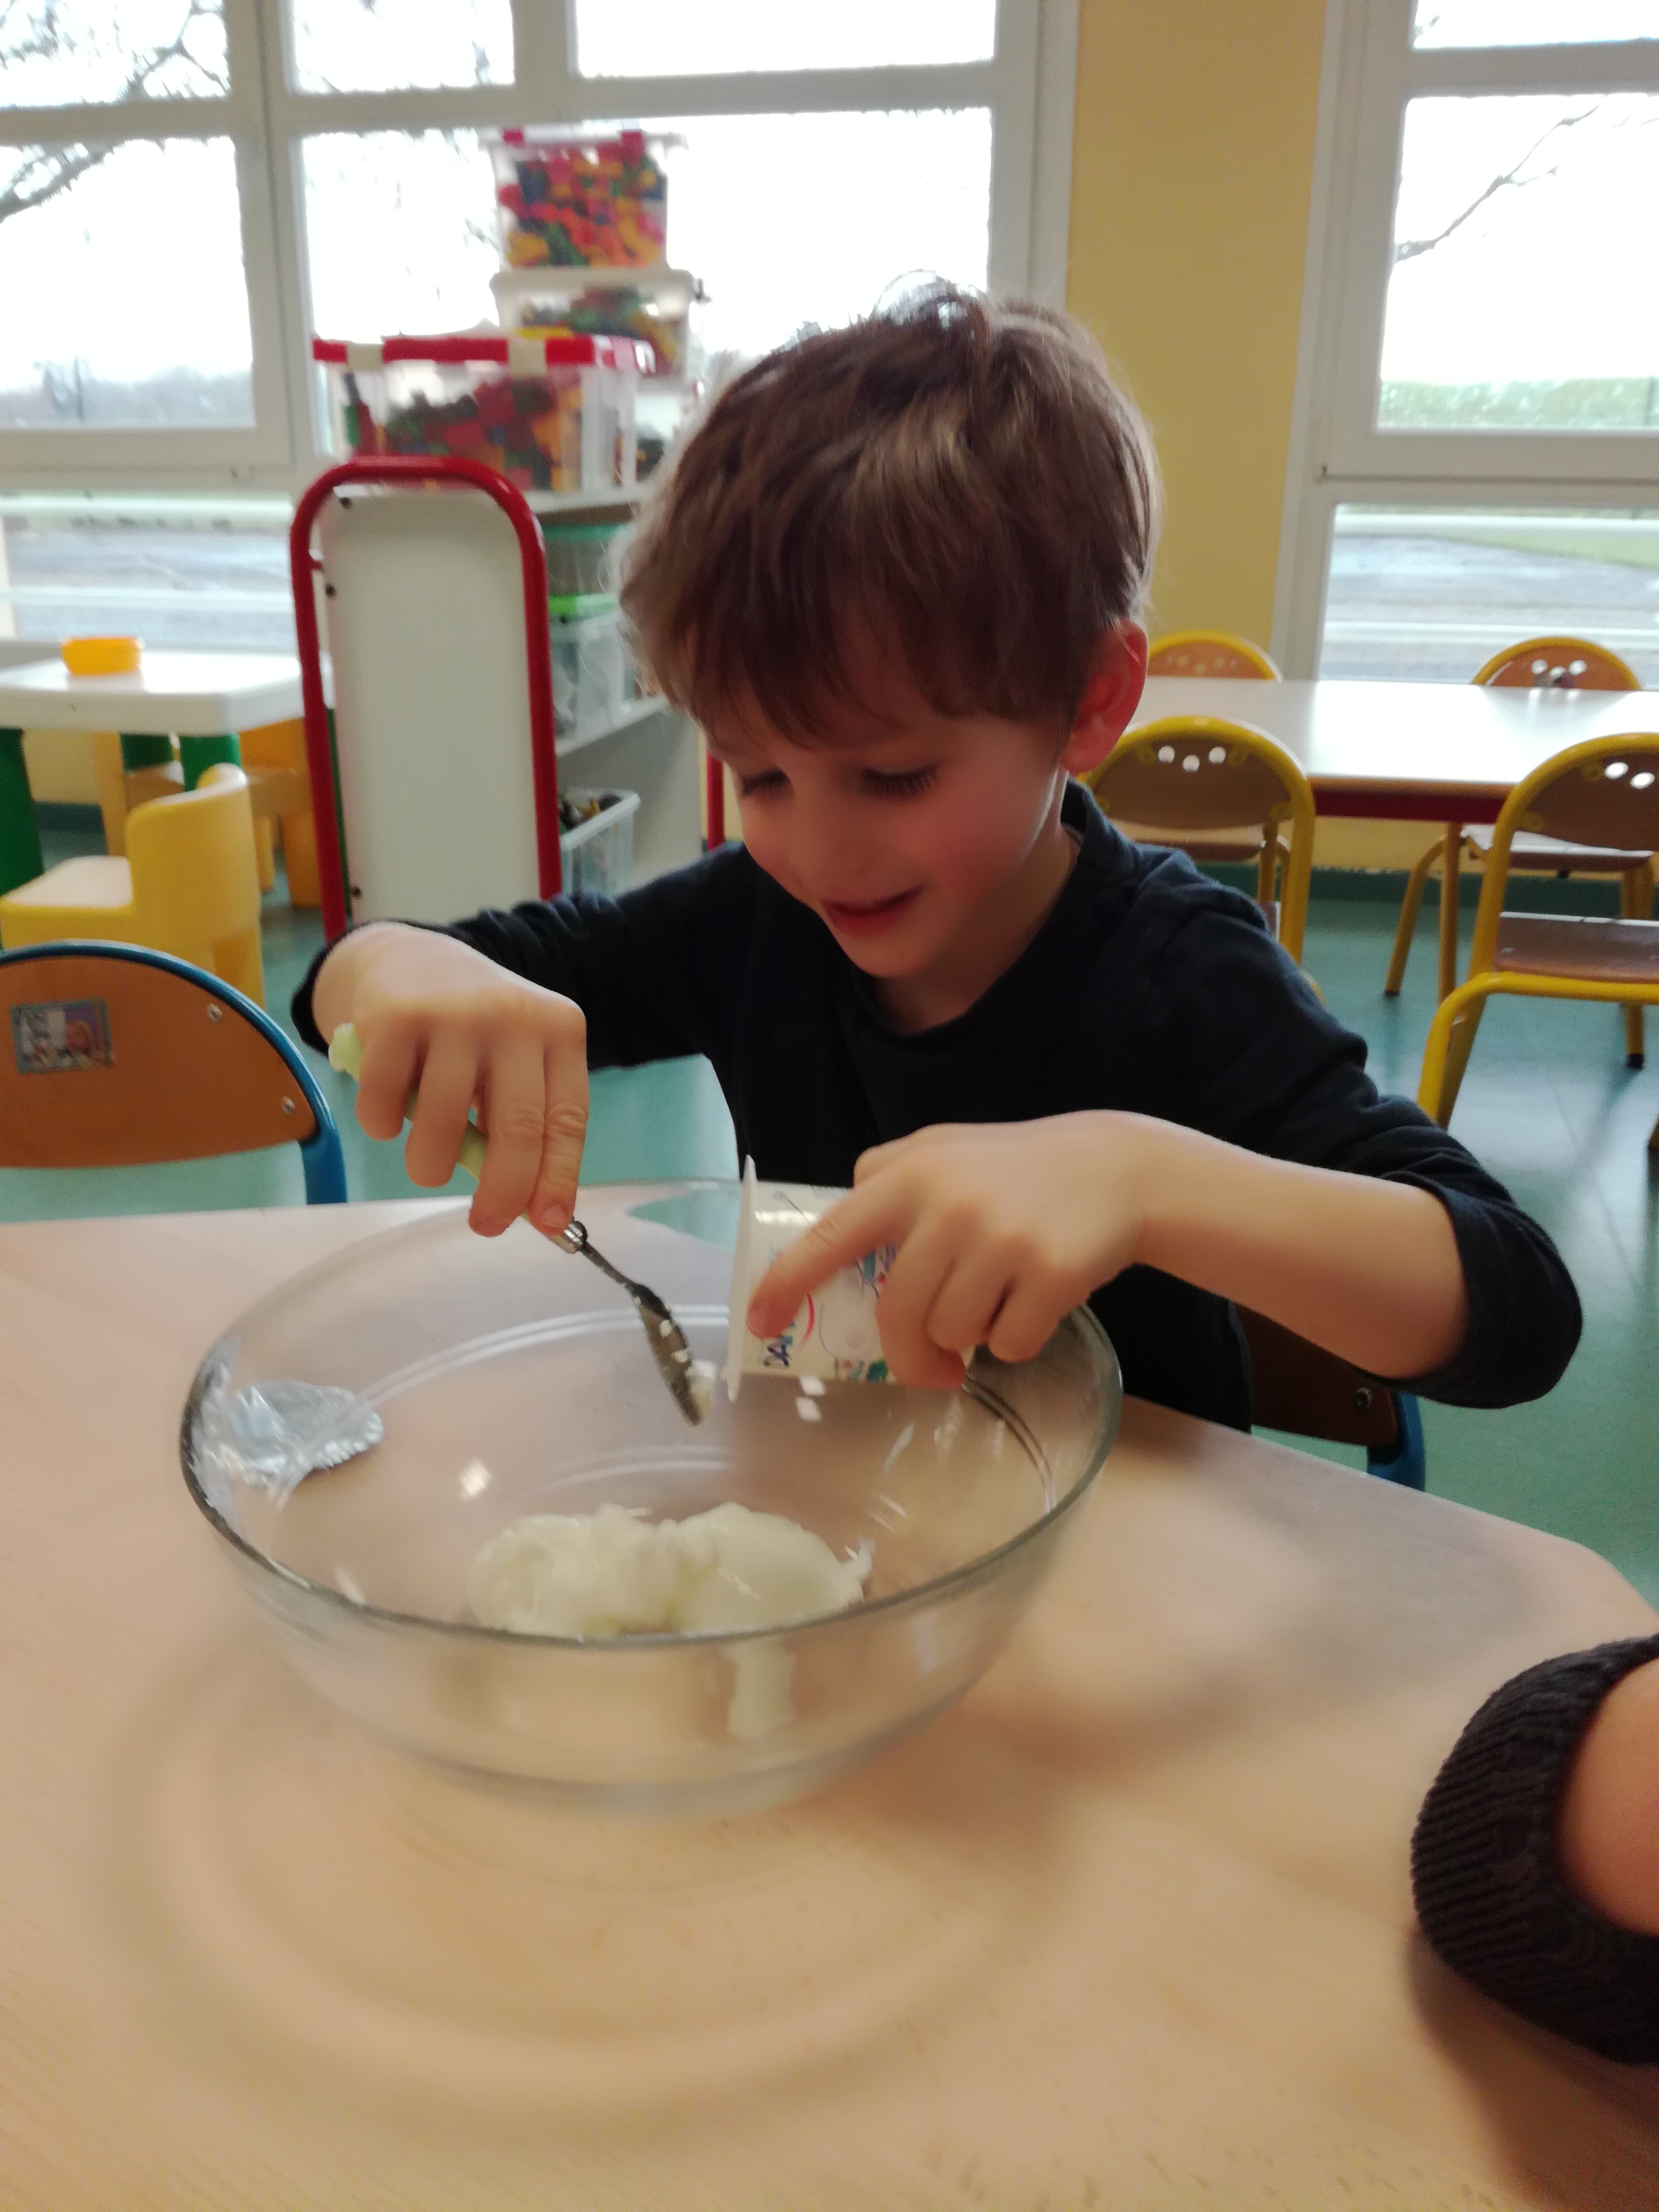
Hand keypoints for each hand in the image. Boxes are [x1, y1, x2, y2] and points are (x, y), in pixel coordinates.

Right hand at [311, 923, 588, 1238]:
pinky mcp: (395, 1017)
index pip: (567, 1117)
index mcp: (559, 1031)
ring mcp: (454, 1013)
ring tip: (426, 1166)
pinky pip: (385, 1103)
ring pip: (444, 1123)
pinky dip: (383, 1126)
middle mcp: (514, 1017)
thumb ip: (527, 1126)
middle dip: (501, 1191)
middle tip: (485, 1225)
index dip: (559, 1177)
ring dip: (430, 1166)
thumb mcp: (516, 1064)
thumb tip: (537, 1213)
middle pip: (517, 1127)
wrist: (412, 960)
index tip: (549, 1223)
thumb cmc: (475, 1033)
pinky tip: (389, 1115)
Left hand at [745, 1116, 1150, 1389]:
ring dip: (969, 1339)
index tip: (760, 1322)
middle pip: (898, 1314)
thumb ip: (889, 1178)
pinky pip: (1008, 1345)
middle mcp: (948, 1205)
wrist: (1120, 1169)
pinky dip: (1017, 1340)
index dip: (789, 1284)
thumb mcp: (944, 1149)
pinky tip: (1036, 1303)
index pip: (831, 1236)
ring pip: (952, 1334)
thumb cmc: (1019, 1168)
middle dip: (909, 1354)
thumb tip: (835, 1235)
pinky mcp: (1051, 1274)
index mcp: (909, 1175)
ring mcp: (1001, 1239)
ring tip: (998, 1301)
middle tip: (930, 1367)